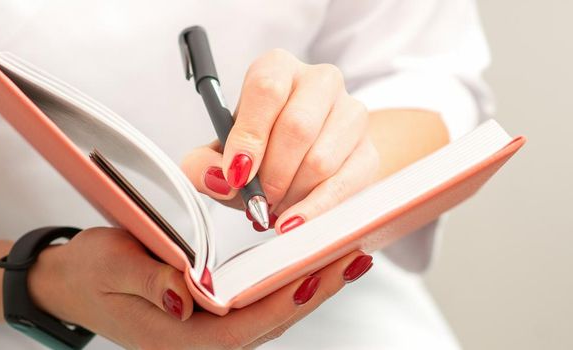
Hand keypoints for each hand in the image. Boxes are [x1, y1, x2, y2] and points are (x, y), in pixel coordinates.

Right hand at [29, 227, 372, 348]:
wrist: (68, 284)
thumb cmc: (89, 273)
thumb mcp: (110, 265)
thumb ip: (150, 279)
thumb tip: (186, 295)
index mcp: (177, 339)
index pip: (245, 324)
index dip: (285, 300)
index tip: (320, 272)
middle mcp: (199, 344)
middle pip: (269, 322)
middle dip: (314, 290)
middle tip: (354, 255)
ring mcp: (207, 335)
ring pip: (269, 316)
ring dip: (307, 287)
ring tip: (346, 256)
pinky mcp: (211, 320)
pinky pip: (258, 307)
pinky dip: (287, 286)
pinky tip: (309, 264)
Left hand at [182, 49, 379, 232]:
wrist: (307, 163)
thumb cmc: (262, 152)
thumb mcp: (225, 154)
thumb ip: (204, 165)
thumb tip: (216, 178)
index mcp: (278, 68)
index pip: (267, 89)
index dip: (249, 136)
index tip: (235, 174)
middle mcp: (320, 81)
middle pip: (297, 126)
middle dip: (271, 174)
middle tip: (256, 200)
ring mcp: (352, 114)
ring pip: (320, 160)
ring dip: (291, 194)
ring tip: (275, 207)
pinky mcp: (368, 151)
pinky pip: (344, 184)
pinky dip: (315, 210)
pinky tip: (294, 223)